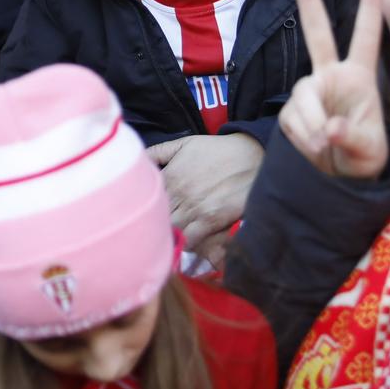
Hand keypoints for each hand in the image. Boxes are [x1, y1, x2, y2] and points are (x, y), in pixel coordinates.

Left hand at [145, 132, 262, 269]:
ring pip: (170, 230)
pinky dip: (184, 244)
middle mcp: (178, 193)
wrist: (250, 155)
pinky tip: (183, 244)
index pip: (147, 199)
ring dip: (167, 236)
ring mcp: (194, 208)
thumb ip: (158, 152)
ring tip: (166, 241)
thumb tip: (139, 161)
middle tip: (151, 232)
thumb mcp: (184, 144)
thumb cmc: (216, 150)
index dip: (144, 208)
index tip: (143, 215)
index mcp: (169, 176)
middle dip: (152, 224)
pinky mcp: (210, 220)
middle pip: (156, 217)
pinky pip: (190, 240)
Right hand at [278, 0, 386, 178]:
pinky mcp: (292, 109)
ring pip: (303, 95)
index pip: (366, 38)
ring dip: (311, 124)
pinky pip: (292, 118)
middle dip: (308, 2)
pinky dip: (303, 136)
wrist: (341, 175)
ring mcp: (311, 90)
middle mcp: (333, 76)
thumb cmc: (365, 155)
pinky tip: (314, 147)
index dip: (370, 8)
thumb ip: (352, 138)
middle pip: (318, 34)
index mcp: (360, 77)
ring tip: (325, 146)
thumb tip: (329, 129)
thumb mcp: (369, 151)